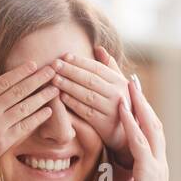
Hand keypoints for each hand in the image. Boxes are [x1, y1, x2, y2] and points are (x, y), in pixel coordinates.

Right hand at [0, 61, 59, 180]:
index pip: (4, 81)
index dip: (21, 72)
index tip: (34, 64)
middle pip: (19, 91)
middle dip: (38, 79)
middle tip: (53, 70)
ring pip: (25, 107)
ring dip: (42, 97)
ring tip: (55, 88)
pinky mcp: (4, 142)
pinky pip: (25, 127)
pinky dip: (38, 117)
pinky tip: (48, 110)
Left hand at [51, 46, 133, 168]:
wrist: (126, 132)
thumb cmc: (118, 103)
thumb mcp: (118, 84)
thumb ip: (109, 66)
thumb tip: (98, 48)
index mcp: (120, 81)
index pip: (97, 68)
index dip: (80, 61)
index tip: (65, 56)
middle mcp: (117, 94)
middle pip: (90, 80)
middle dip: (71, 71)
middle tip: (54, 64)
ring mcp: (111, 109)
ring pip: (87, 94)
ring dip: (69, 86)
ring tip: (54, 79)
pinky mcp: (103, 123)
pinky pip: (85, 111)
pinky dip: (73, 103)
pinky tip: (61, 96)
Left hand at [115, 74, 169, 180]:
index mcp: (154, 166)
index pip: (148, 132)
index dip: (139, 112)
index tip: (130, 94)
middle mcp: (159, 161)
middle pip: (152, 122)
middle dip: (142, 100)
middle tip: (130, 77)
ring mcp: (157, 166)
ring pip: (149, 127)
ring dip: (138, 104)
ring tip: (127, 83)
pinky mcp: (150, 174)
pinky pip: (140, 143)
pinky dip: (132, 124)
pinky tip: (122, 109)